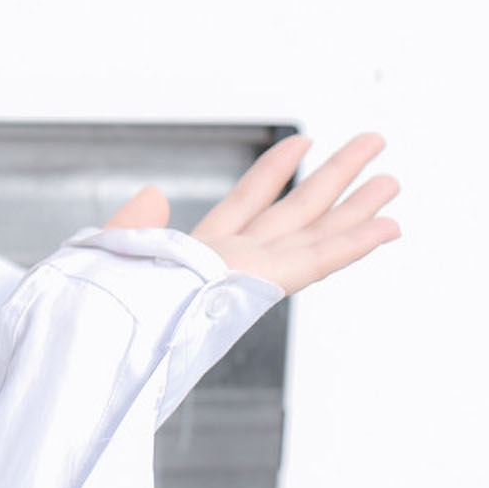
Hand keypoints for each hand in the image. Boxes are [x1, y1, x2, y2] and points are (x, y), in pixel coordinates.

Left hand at [103, 133, 400, 294]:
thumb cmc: (96, 310)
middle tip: (371, 145)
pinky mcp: (252, 290)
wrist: (96, 344)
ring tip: (392, 179)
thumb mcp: (111, 251)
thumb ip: (135, 222)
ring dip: (354, 206)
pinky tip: (387, 227)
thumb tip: (154, 192)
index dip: (274, 172)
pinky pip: (310, 263)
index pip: (246, 204)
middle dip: (333, 179)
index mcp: (196, 253)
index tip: (302, 143)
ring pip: (312, 232)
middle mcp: (230, 263)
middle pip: (294, 212)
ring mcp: (245, 276)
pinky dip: (350, 245)